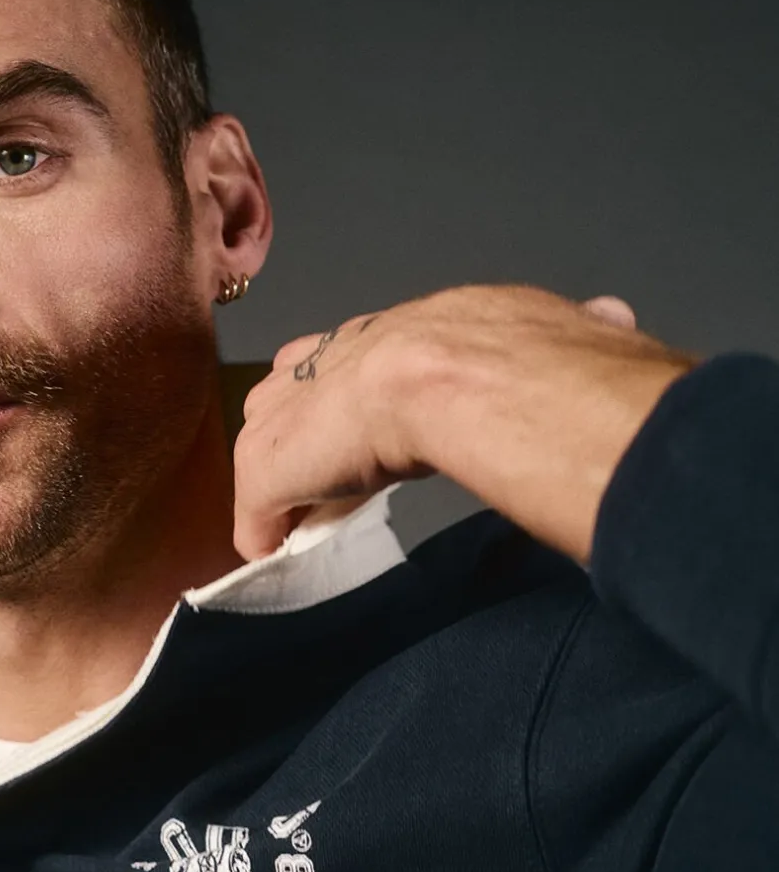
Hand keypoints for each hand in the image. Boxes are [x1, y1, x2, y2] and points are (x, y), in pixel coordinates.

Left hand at [232, 284, 696, 563]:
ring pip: (267, 448)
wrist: (449, 371)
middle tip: (327, 474)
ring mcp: (291, 410)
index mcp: (399, 327)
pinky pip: (256, 510)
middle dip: (302, 428)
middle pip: (291, 393)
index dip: (357, 387)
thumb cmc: (514, 357)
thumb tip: (615, 312)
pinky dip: (264, 535)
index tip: (369, 417)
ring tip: (300, 525)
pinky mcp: (268, 466)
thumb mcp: (546, 332)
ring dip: (284, 486)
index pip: (356, 352)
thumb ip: (573, 330)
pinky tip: (275, 558)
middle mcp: (330, 355)